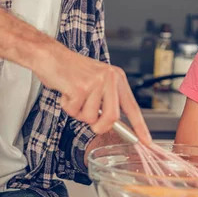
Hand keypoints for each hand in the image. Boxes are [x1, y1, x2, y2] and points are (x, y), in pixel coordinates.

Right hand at [34, 44, 151, 144]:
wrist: (51, 56)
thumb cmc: (71, 70)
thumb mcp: (97, 81)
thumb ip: (107, 100)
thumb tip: (111, 123)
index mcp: (117, 78)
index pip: (132, 106)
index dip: (139, 126)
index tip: (146, 141)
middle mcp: (110, 78)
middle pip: (112, 117)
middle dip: (99, 126)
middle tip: (90, 120)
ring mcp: (96, 82)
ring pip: (90, 117)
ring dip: (78, 112)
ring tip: (74, 95)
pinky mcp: (80, 87)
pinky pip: (75, 111)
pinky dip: (67, 106)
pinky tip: (66, 92)